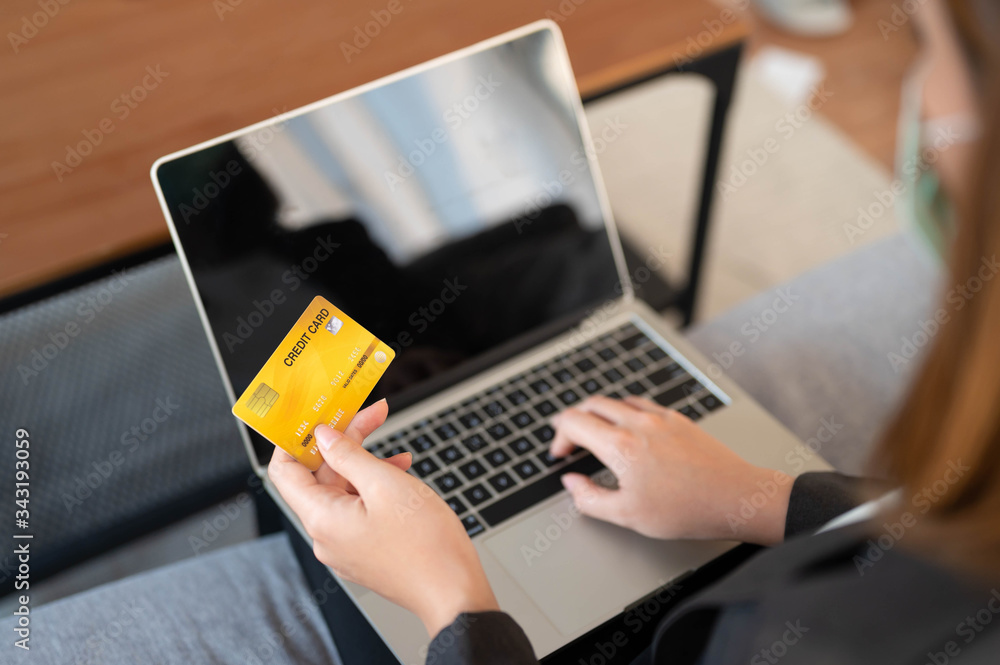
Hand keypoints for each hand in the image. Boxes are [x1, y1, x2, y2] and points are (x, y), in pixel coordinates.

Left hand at [268, 399, 498, 635]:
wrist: (453, 591)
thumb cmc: (425, 545)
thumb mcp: (386, 484)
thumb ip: (349, 455)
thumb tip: (323, 436)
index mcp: (322, 518)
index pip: (285, 471)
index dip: (296, 439)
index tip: (315, 416)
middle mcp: (327, 535)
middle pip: (321, 476)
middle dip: (345, 442)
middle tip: (373, 415)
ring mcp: (346, 545)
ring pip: (344, 491)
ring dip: (366, 463)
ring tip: (398, 451)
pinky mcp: (366, 550)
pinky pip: (359, 509)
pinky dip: (375, 486)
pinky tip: (400, 474)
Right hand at [550, 396, 790, 544]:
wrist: (735, 498)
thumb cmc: (685, 510)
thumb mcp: (627, 516)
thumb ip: (589, 498)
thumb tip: (572, 482)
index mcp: (620, 446)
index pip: (574, 422)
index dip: (559, 437)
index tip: (561, 455)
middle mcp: (638, 423)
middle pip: (592, 404)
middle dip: (574, 420)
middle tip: (571, 442)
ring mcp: (660, 418)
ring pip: (617, 400)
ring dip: (599, 413)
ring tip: (597, 434)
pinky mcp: (678, 419)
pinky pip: (642, 404)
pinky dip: (625, 412)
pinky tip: (630, 429)